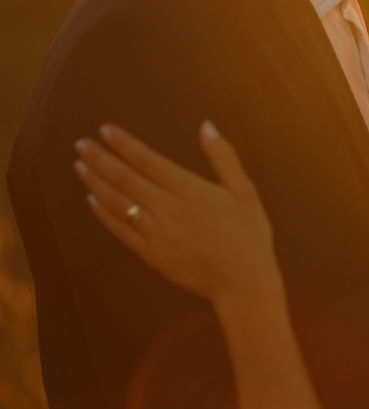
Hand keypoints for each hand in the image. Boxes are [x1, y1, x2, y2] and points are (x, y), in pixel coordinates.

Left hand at [73, 122, 279, 301]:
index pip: (148, 160)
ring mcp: (156, 232)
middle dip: (100, 159)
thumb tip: (206, 125)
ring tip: (80, 166)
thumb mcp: (244, 191)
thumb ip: (223, 156)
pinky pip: (120, 230)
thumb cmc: (249, 236)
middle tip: (81, 144)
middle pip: (125, 178)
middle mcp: (168, 208)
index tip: (105, 130)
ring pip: (118, 202)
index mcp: (190, 189)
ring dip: (96, 182)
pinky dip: (104, 213)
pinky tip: (93, 200)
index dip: (124, 144)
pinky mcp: (151, 254)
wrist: (243, 283)